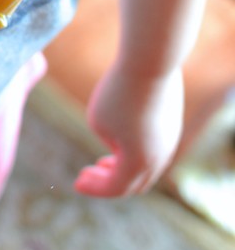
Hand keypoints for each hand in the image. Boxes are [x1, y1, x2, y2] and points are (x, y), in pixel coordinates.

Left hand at [74, 65, 183, 197]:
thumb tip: (119, 141)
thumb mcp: (98, 119)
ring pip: (147, 167)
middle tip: (88, 176)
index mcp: (139, 163)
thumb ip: (106, 138)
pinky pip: (154, 148)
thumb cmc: (119, 91)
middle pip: (134, 184)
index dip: (94, 188)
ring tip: (103, 163)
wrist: (151, 61)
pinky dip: (137, 153)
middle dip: (109, 183)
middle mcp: (160, 157)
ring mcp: (170, 140)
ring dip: (125, 169)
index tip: (76, 183)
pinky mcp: (172, 123)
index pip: (115, 188)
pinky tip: (121, 141)